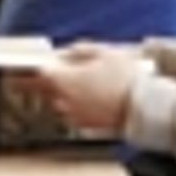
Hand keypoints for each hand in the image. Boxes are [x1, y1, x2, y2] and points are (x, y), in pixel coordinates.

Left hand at [25, 43, 147, 134]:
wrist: (145, 107)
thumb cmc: (126, 78)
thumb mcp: (103, 52)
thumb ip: (78, 50)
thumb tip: (64, 53)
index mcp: (63, 80)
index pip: (37, 74)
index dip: (33, 69)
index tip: (30, 67)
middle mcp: (63, 100)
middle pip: (43, 89)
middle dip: (44, 81)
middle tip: (48, 75)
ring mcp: (72, 115)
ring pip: (57, 101)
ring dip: (61, 92)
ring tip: (80, 83)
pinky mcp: (84, 126)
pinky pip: (71, 112)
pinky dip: (75, 105)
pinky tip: (89, 97)